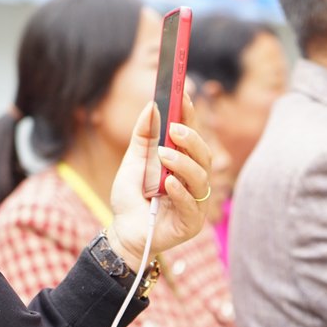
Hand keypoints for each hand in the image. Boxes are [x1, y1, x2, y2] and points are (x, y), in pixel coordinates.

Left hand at [106, 96, 212, 265]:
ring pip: (201, 178)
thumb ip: (143, 136)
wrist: (123, 233)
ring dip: (183, 163)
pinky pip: (192, 205)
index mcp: (184, 164)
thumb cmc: (131, 198)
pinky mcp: (191, 223)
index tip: (183, 94)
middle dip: (191, 139)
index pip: (192, 137)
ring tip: (163, 155)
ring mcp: (196, 203)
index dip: (190, 115)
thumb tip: (151, 106)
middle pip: (204, 155)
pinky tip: (168, 183)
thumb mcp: (133, 161)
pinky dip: (180, 192)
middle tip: (174, 128)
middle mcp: (194, 181)